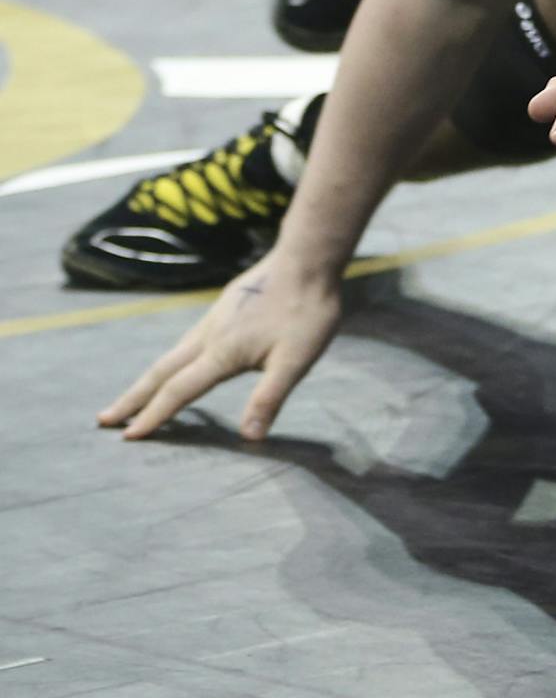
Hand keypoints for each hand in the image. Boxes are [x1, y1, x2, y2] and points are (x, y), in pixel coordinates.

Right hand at [98, 258, 341, 441]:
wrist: (308, 258)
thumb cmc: (307, 310)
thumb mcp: (296, 359)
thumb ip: (269, 398)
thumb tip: (249, 439)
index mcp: (222, 353)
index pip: (179, 391)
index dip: (154, 416)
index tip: (128, 438)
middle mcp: (209, 336)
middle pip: (161, 372)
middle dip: (133, 398)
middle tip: (104, 419)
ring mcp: (214, 319)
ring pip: (171, 355)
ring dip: (148, 379)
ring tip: (132, 397)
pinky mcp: (224, 308)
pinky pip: (186, 342)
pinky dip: (170, 361)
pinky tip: (176, 363)